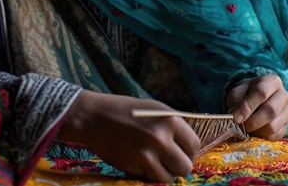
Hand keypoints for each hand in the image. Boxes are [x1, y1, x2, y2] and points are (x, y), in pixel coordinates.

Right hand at [58, 90, 200, 182]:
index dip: (190, 151)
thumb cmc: (124, 109)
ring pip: (170, 178)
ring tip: (155, 163)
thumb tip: (189, 145)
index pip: (194, 145)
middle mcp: (160, 137)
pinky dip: (148, 175)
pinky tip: (140, 163)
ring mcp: (146, 154)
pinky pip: (150, 179)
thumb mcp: (154, 109)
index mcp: (169, 119)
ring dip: (165, 174)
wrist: (92, 116)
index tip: (183, 152)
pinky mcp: (132, 167)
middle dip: (179, 166)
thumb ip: (173, 125)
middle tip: (170, 161)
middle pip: (185, 166)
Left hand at [226, 74, 287, 139]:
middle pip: (270, 111)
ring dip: (256, 131)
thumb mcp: (237, 94)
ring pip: (273, 126)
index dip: (248, 107)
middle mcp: (283, 95)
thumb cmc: (246, 95)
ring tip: (247, 128)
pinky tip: (256, 131)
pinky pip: (276, 136)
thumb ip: (236, 104)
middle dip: (252, 122)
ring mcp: (287, 111)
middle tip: (241, 127)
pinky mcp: (287, 125)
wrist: (256, 100)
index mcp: (271, 81)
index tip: (236, 119)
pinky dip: (263, 137)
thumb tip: (237, 118)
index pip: (261, 93)